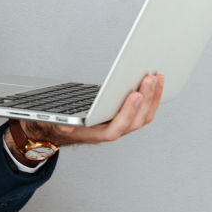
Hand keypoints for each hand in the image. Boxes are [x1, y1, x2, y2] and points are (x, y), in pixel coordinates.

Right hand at [24, 73, 163, 146]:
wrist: (62, 127)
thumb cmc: (59, 123)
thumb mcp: (53, 122)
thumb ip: (59, 123)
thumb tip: (66, 125)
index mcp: (95, 134)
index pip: (115, 129)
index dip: (126, 113)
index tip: (134, 94)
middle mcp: (111, 131)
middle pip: (135, 121)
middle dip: (145, 99)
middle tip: (150, 78)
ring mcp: (121, 126)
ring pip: (143, 117)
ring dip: (153, 98)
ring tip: (158, 77)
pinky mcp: (126, 118)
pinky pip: (143, 112)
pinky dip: (151, 98)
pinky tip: (154, 83)